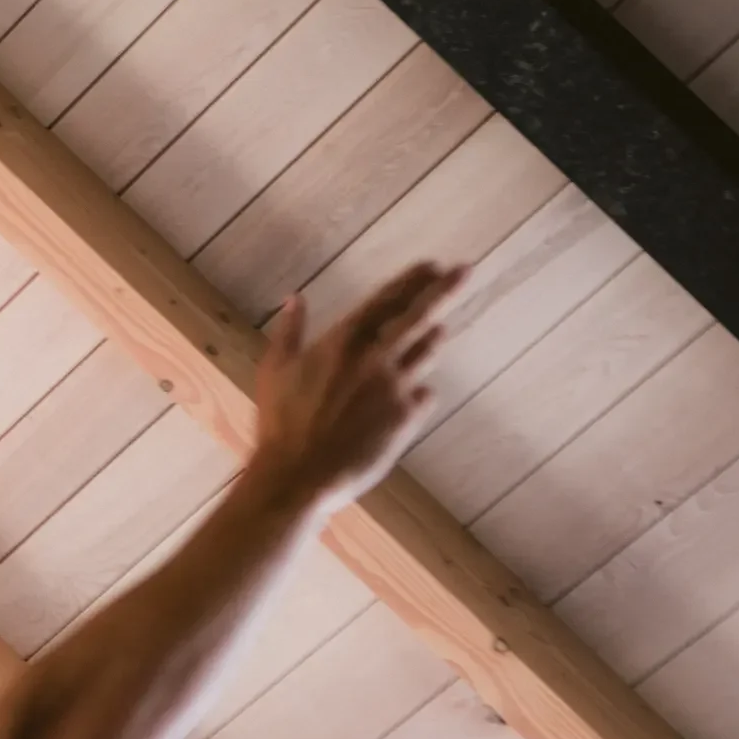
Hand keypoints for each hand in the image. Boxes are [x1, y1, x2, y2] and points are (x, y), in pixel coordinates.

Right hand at [250, 261, 465, 512]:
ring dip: (434, 338)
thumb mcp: (275, 369)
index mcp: (342, 341)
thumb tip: (295, 298)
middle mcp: (374, 357)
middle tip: (464, 271)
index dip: (410, 281)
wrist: (298, 474)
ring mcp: (394, 387)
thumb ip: (289, 331)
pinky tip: (417, 392)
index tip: (432, 264)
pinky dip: (420, 390)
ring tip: (440, 330)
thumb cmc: (280, 422)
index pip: (384, 301)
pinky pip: (423, 395)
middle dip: (443, 290)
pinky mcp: (405, 417)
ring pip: (426, 352)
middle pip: (418, 316)